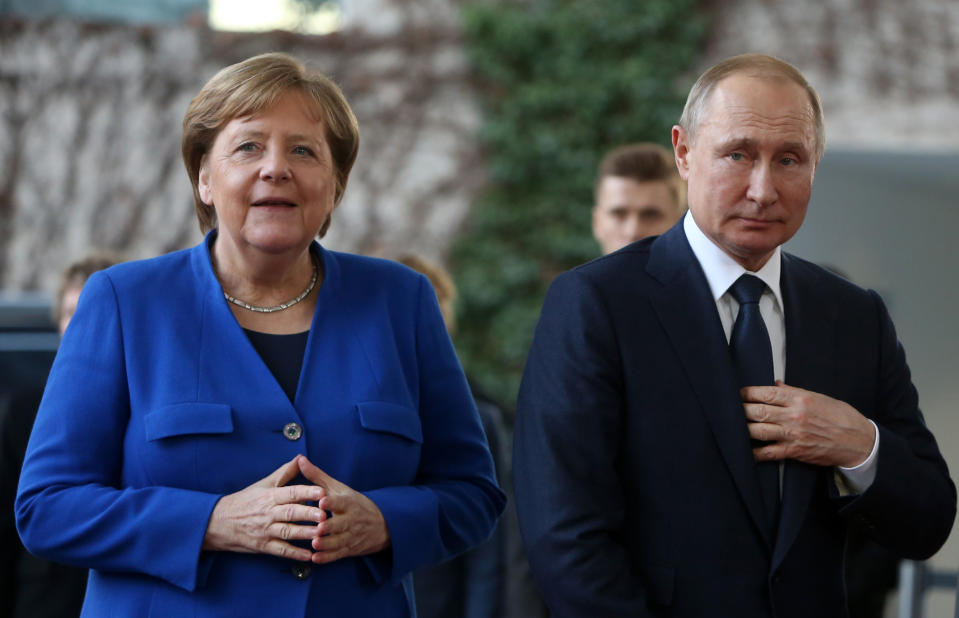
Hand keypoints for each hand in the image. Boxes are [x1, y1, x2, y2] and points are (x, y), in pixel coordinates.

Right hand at [203, 457, 325, 561]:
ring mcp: (265, 530)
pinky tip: (308, 556)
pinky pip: (281, 550)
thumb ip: (284, 472)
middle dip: (307, 514)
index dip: (306, 492)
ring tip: (320, 533)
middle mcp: (268, 513)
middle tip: (324, 514)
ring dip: (304, 533)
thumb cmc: (244, 501)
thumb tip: (301, 458)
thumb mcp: (263, 484)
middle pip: (290, 513)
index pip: (290, 492)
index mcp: (269, 496)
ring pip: (287, 532)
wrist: (218, 522)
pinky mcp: (263, 546)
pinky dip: (294, 554)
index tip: (321, 492)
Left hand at [296, 455, 390, 563]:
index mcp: (349, 502)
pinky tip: (316, 558)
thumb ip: (317, 476)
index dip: (332, 502)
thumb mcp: (338, 488)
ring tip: (315, 544)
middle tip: (318, 527)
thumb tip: (300, 459)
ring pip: (340, 541)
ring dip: (328, 544)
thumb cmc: (353, 503)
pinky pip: (338, 554)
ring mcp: (351, 535)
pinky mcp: (349, 549)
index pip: (341, 502)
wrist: (381, 524)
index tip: (322, 502)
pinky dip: (328, 557)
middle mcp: (352, 519)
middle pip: (341, 524)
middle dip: (330, 526)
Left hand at [742, 381, 875, 467]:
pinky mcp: (795, 451)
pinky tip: (744, 450)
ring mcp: (793, 434)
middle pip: (757, 411)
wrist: (859, 441)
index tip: (738, 393)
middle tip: (730, 409)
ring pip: (758, 431)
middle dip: (740, 410)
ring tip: (733, 426)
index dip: (747, 393)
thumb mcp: (819, 397)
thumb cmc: (840, 416)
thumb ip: (794, 391)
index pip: (766, 393)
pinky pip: (768, 453)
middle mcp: (794, 415)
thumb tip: (775, 384)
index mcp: (800, 398)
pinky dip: (754, 453)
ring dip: (743, 428)